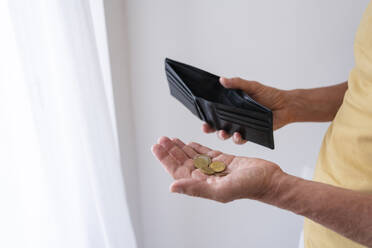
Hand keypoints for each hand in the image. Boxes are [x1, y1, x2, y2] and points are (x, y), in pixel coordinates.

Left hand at [151, 136, 282, 202]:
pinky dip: (196, 147)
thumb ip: (196, 188)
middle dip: (171, 150)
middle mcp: (206, 176)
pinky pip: (206, 153)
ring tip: (170, 138)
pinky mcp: (224, 160)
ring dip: (181, 147)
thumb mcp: (220, 189)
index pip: (178, 171)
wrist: (269, 179)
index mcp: (203, 184)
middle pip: (183, 161)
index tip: (157, 147)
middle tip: (161, 139)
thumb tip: (172, 187)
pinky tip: (188, 142)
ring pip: (193, 156)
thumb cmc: (249, 187)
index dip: (166, 159)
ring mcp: (215, 167)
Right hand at [202, 77, 293, 143]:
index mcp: (231, 106)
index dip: (206, 114)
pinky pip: (241, 140)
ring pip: (227, 135)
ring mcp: (241, 127)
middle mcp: (234, 118)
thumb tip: (221, 80)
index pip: (214, 112)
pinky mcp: (250, 134)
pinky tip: (238, 135)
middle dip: (209, 128)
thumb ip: (237, 83)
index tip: (201, 114)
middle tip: (206, 127)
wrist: (285, 105)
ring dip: (222, 135)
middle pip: (216, 125)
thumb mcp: (251, 86)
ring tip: (222, 132)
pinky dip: (238, 139)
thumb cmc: (268, 94)